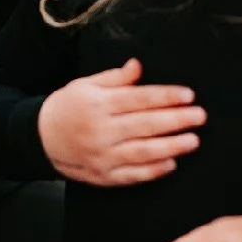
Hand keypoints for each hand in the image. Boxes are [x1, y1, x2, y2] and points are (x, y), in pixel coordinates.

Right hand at [37, 58, 204, 185]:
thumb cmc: (68, 106)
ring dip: (171, 147)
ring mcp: (102, 155)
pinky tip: (172, 164)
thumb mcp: (86, 84)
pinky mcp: (103, 175)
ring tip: (193, 140)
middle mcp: (101, 130)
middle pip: (145, 125)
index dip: (165, 97)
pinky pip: (132, 175)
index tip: (188, 95)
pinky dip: (153, 171)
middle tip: (200, 116)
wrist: (41, 138)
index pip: (138, 99)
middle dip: (175, 120)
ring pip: (142, 152)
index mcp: (98, 104)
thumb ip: (115, 77)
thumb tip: (138, 66)